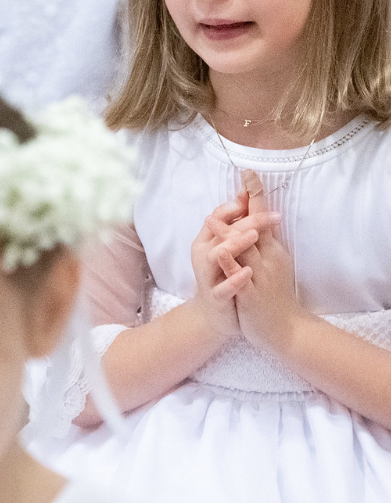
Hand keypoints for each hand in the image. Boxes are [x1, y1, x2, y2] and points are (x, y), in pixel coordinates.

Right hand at [190, 194, 259, 340]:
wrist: (214, 316)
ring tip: (253, 236)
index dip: (237, 204)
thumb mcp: (230, 248)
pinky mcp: (215, 296)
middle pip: (221, 231)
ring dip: (234, 244)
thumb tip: (245, 195)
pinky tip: (248, 272)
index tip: (255, 194)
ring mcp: (207, 275)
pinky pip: (222, 288)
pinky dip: (234, 279)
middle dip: (245, 221)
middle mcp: (203, 253)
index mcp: (207, 239)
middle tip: (271, 216)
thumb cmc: (223, 276)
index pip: (219, 214)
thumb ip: (235, 224)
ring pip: (216, 256)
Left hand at [225, 170, 311, 355]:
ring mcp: (261, 276)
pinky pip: (240, 278)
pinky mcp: (252, 295)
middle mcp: (269, 258)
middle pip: (259, 225)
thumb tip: (254, 216)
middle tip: (246, 176)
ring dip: (233, 232)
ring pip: (247, 250)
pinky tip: (222, 251)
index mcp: (272, 249)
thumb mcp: (269, 262)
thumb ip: (261, 239)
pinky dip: (232, 264)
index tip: (249, 172)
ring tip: (216, 216)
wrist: (285, 329)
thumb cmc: (274, 293)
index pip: (263, 216)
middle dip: (252, 201)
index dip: (257, 194)